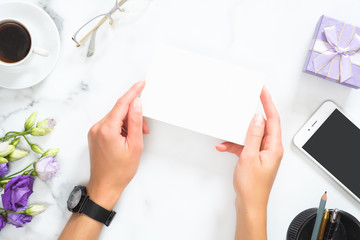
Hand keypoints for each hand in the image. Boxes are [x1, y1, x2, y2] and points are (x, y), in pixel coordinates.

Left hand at [87, 80, 148, 208]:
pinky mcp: (94, 135)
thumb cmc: (120, 170)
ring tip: (136, 138)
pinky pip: (110, 124)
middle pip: (119, 111)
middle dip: (134, 115)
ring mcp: (94, 131)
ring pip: (115, 117)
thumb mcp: (135, 146)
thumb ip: (136, 122)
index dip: (133, 92)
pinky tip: (127, 137)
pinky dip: (121, 127)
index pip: (122, 104)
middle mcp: (97, 127)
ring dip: (128, 122)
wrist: (105, 186)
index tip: (141, 83)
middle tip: (144, 128)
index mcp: (107, 129)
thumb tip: (137, 104)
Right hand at [216, 87, 282, 239]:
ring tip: (227, 137)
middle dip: (249, 118)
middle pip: (262, 126)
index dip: (268, 103)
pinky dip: (235, 146)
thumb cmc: (252, 186)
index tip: (262, 91)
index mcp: (273, 147)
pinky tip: (225, 147)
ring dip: (238, 136)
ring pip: (251, 136)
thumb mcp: (249, 157)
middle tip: (243, 105)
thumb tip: (256, 118)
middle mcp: (270, 149)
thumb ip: (253, 136)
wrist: (249, 204)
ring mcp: (262, 154)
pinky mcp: (254, 158)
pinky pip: (245, 146)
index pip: (273, 119)